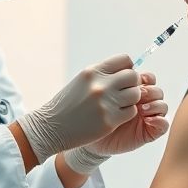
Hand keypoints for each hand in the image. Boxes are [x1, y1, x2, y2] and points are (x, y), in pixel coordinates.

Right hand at [17, 54, 140, 161]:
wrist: (51, 127)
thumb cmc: (67, 103)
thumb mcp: (82, 81)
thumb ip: (103, 74)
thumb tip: (127, 70)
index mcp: (93, 72)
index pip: (125, 60)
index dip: (127, 68)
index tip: (122, 77)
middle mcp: (100, 85)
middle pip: (133, 76)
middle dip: (131, 84)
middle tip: (123, 92)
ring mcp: (106, 103)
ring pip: (136, 95)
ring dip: (130, 100)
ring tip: (118, 104)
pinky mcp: (109, 121)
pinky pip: (131, 112)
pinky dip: (126, 114)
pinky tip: (114, 115)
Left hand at [87, 72, 168, 155]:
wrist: (87, 139)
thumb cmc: (90, 115)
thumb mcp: (98, 93)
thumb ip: (112, 79)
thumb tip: (129, 66)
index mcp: (131, 90)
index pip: (146, 77)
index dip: (144, 76)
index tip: (134, 79)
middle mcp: (141, 101)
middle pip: (156, 89)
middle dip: (148, 90)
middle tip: (137, 95)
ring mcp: (146, 116)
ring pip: (162, 104)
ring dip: (154, 104)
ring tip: (142, 109)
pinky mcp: (149, 131)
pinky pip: (163, 124)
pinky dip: (160, 121)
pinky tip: (148, 120)